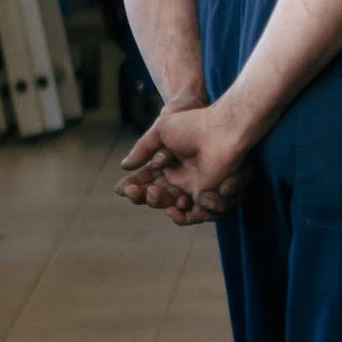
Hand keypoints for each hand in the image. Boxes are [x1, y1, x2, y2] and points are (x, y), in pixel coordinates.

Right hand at [117, 92, 201, 214]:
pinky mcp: (207, 196)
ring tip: (153, 192)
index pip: (145, 181)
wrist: (220, 130)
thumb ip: (143, 148)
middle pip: (154, 196)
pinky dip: (181, 216)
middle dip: (140, 196)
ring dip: (157, 203)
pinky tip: (173, 207)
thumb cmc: (193, 125)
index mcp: (168, 164)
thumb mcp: (161, 130)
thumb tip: (124, 166)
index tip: (121, 189)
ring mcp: (193, 187)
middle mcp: (180, 177)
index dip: (133, 187)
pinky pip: (194, 215)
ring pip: (169, 206)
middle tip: (134, 190)